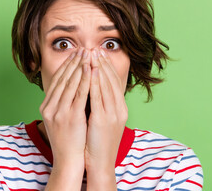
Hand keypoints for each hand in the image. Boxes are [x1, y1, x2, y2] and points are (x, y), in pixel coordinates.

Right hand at [39, 48, 90, 189]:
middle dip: (73, 62)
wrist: (68, 160)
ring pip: (70, 83)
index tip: (75, 54)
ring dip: (80, 66)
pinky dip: (85, 80)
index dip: (66, 66)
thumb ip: (62, 103)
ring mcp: (59, 111)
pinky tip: (90, 69)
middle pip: (62, 79)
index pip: (57, 81)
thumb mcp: (59, 119)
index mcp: (46, 106)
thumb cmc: (67, 139)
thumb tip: (71, 87)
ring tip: (88, 54)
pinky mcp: (70, 116)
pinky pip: (79, 94)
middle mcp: (50, 107)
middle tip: (83, 49)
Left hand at [85, 48, 127, 188]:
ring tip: (92, 53)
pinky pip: (99, 96)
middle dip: (102, 63)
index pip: (113, 82)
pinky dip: (96, 82)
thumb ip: (101, 104)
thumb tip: (92, 89)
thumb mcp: (103, 120)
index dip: (106, 66)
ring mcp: (112, 113)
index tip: (99, 53)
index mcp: (119, 108)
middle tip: (95, 48)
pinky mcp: (103, 119)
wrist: (100, 163)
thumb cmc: (98, 141)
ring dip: (99, 67)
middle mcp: (118, 108)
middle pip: (111, 80)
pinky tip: (91, 70)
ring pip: (106, 85)